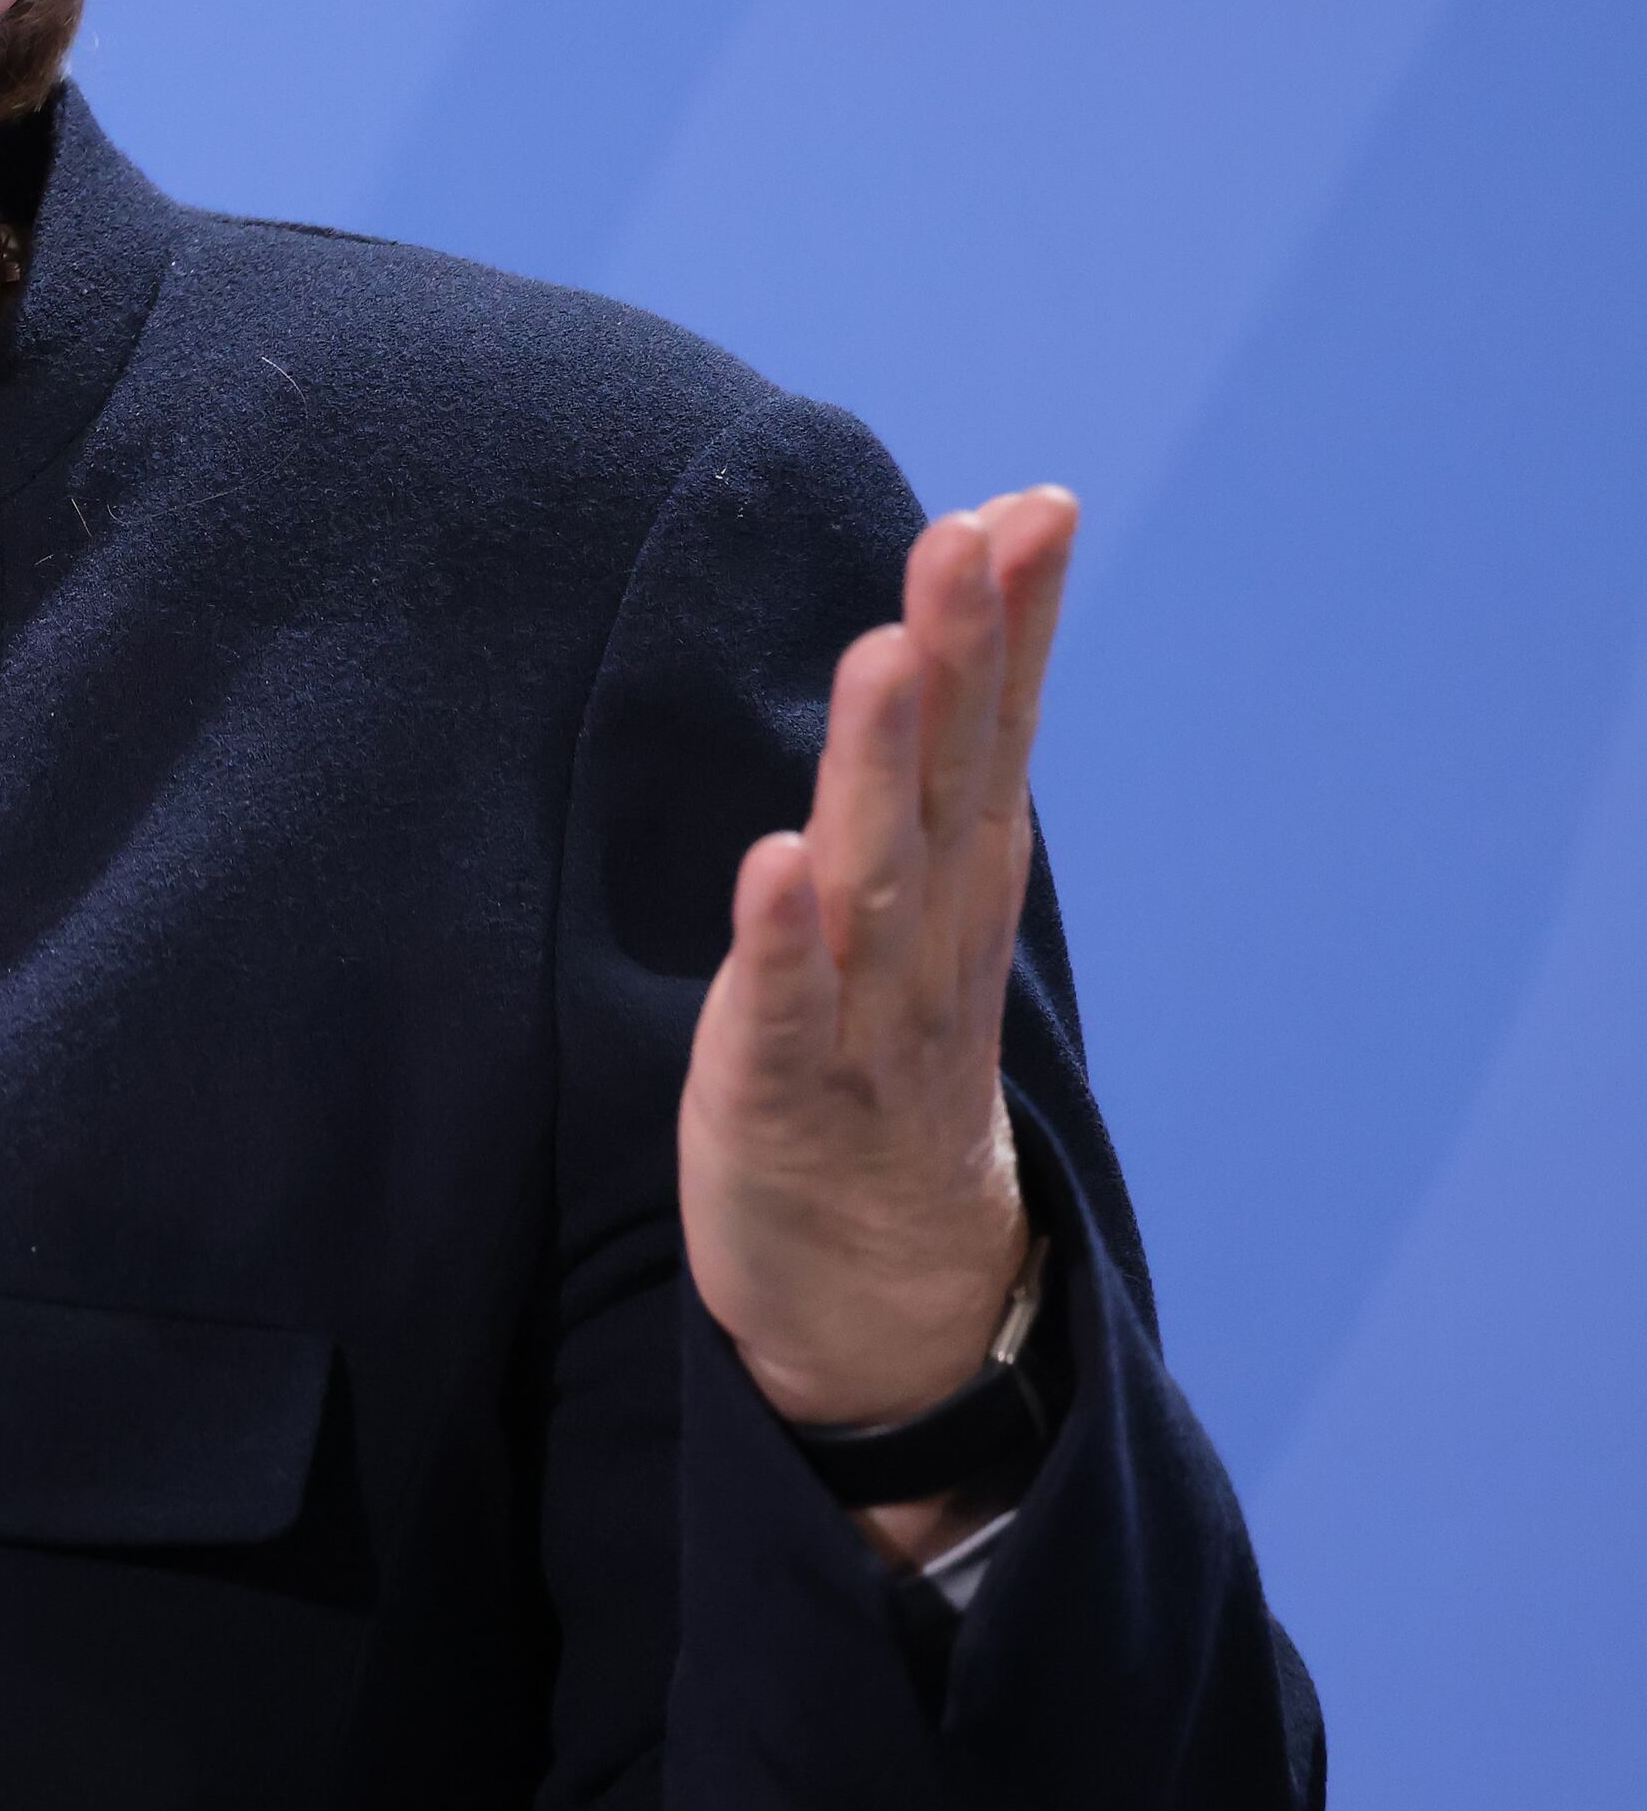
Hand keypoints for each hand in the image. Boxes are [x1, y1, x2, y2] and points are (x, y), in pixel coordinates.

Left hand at [679, 490, 1070, 1556]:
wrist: (889, 1304)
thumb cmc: (885, 1063)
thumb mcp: (917, 910)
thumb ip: (927, 783)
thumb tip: (944, 637)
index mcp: (957, 885)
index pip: (991, 732)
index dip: (1012, 623)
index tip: (1032, 507)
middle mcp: (929, 939)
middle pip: (946, 780)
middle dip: (960, 655)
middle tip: (967, 535)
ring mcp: (867, 1022)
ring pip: (878, 877)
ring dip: (879, 767)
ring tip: (887, 655)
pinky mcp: (785, 1100)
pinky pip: (787, 1014)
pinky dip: (784, 946)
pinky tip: (777, 867)